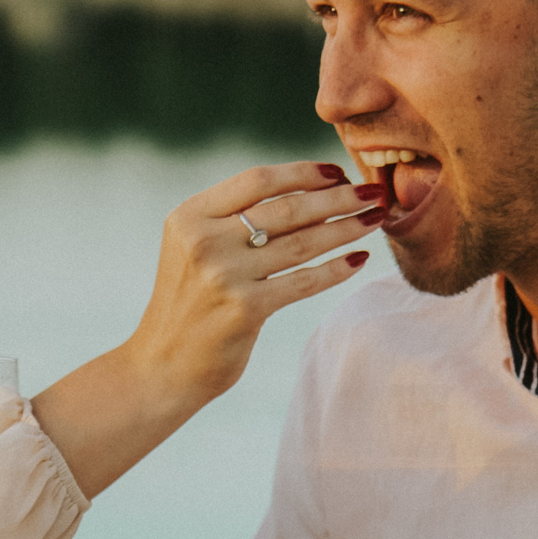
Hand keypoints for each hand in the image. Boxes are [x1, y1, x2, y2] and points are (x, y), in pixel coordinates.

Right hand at [31, 161, 379, 499]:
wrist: (162, 366)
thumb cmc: (188, 303)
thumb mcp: (192, 249)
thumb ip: (231, 219)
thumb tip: (305, 192)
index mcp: (190, 216)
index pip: (257, 180)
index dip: (303, 173)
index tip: (337, 172)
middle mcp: (204, 241)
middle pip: (287, 208)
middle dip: (337, 198)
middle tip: (372, 193)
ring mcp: (225, 275)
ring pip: (302, 243)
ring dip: (346, 228)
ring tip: (375, 220)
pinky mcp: (246, 309)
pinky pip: (304, 281)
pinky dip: (336, 269)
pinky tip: (359, 259)